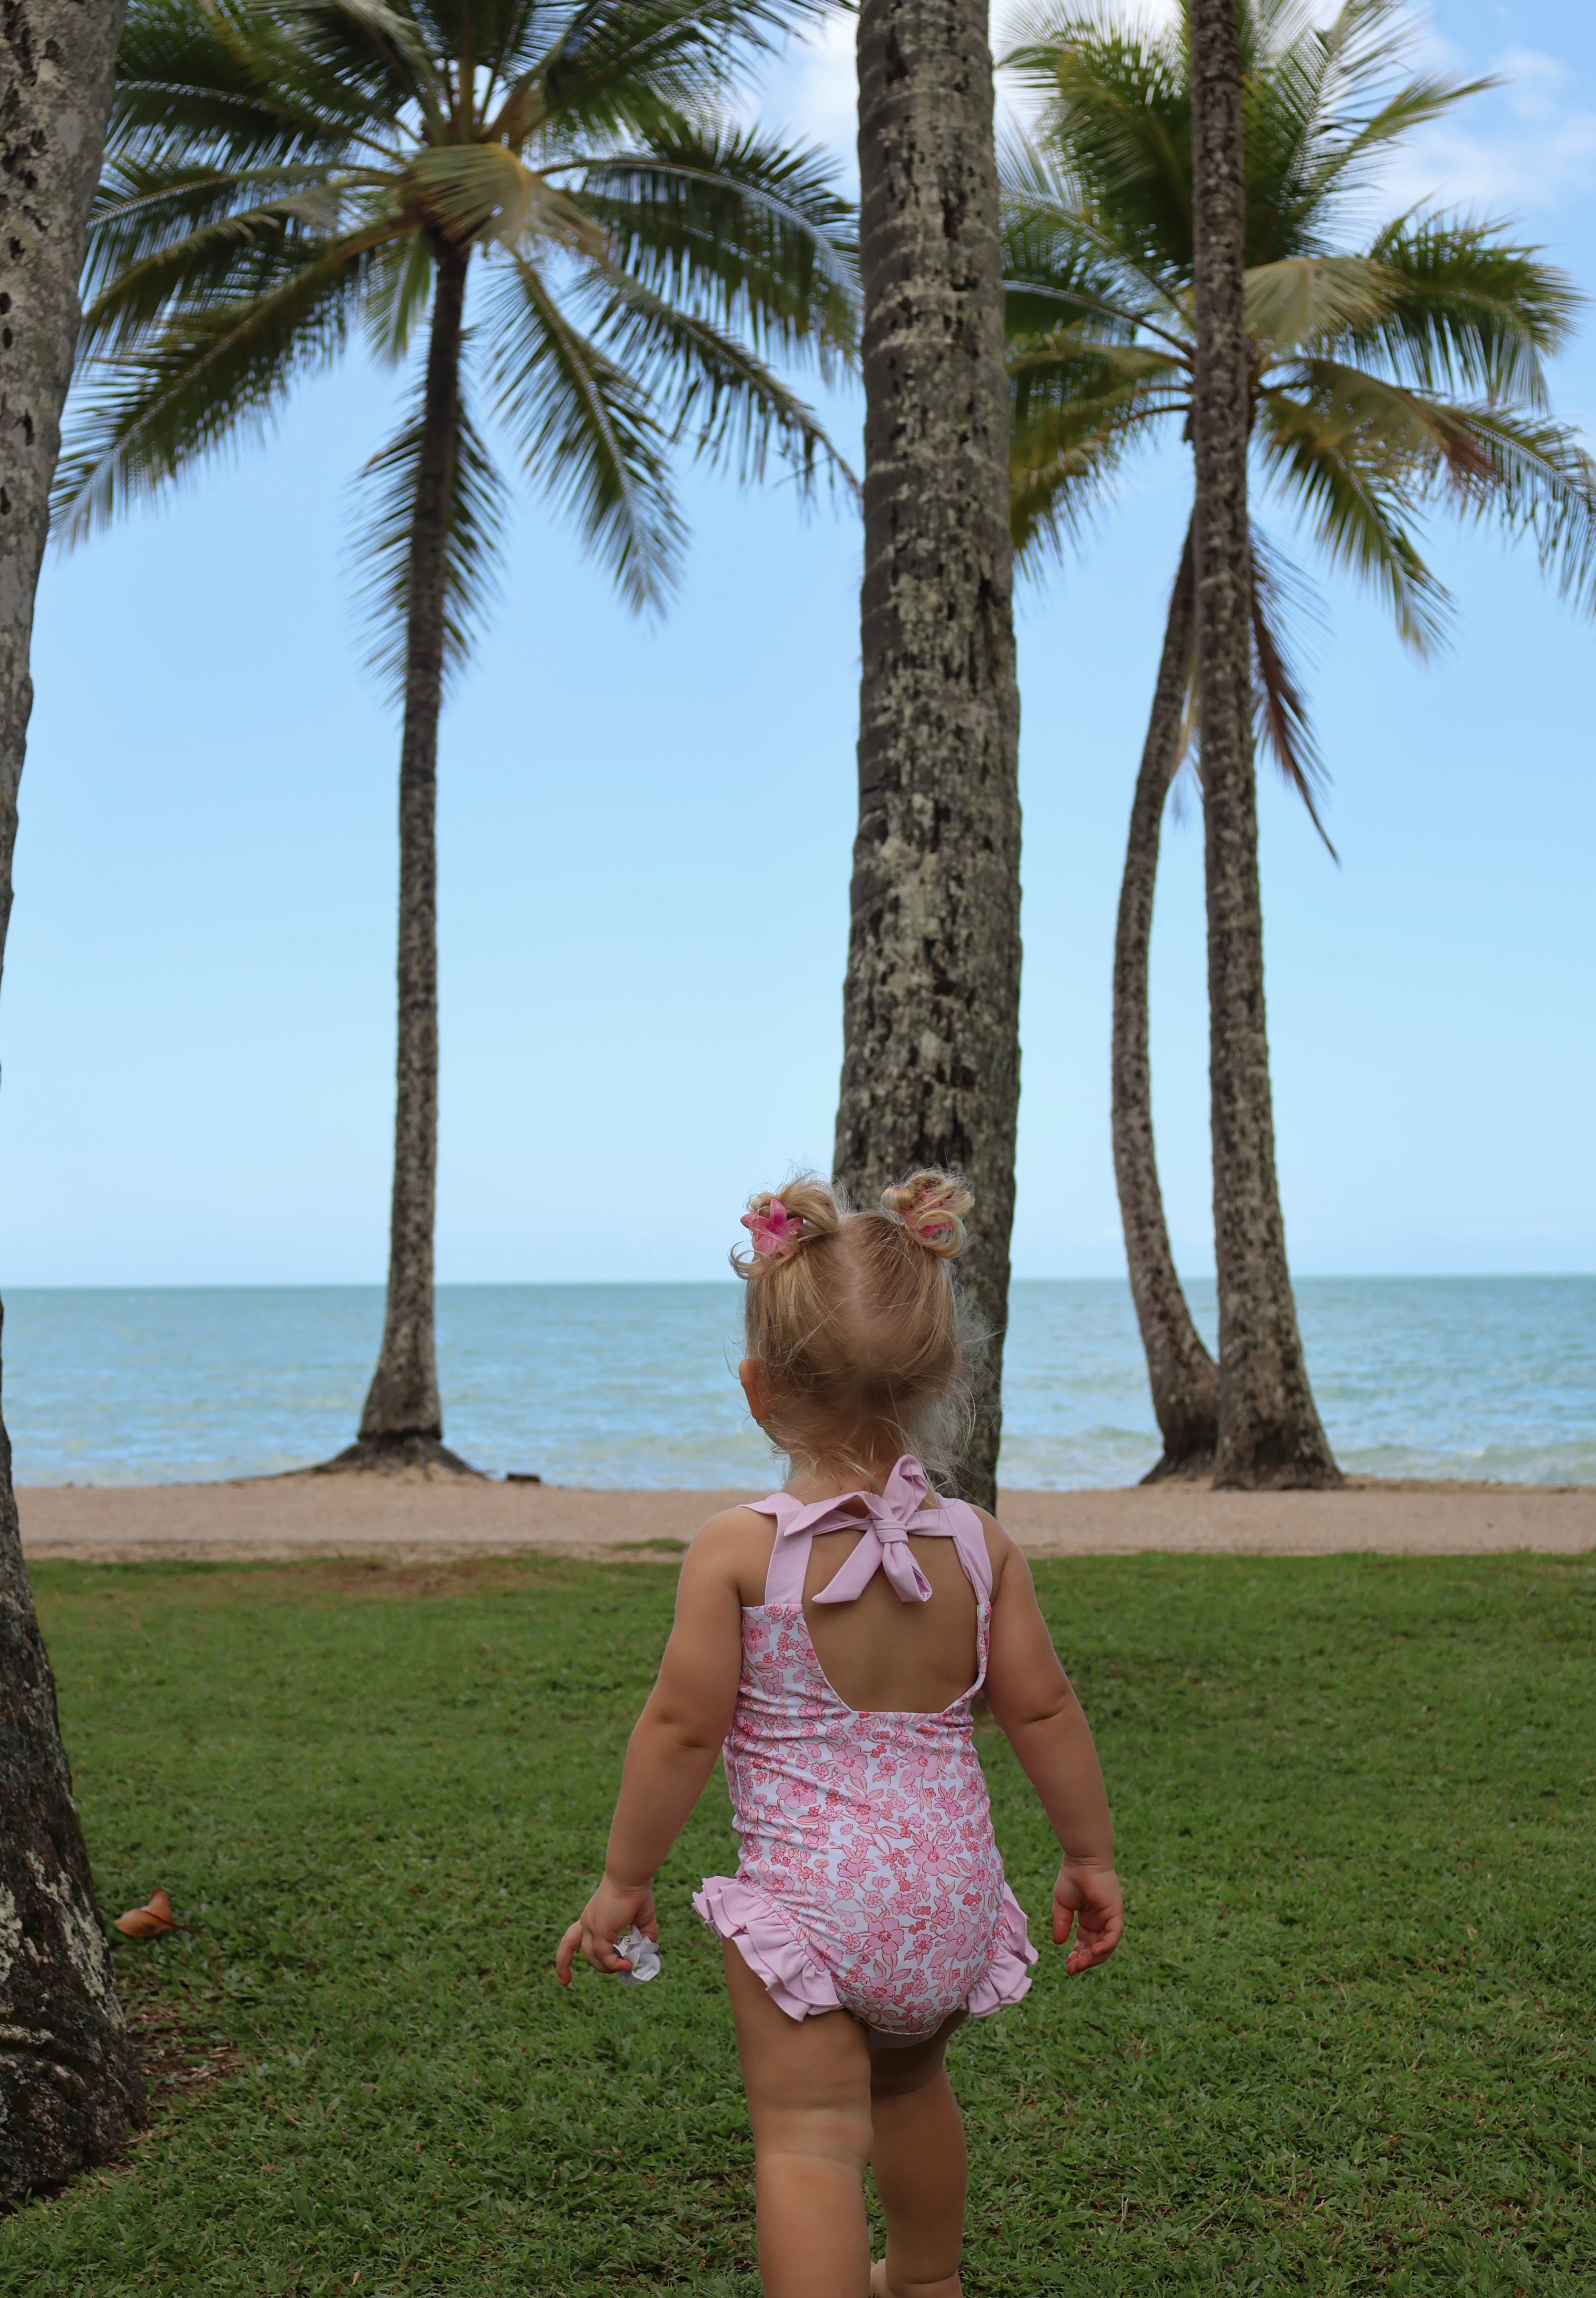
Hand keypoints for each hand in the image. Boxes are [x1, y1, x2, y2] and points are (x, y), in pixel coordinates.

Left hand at [555, 1876, 657, 1985]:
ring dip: (611, 1967)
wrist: (631, 1876)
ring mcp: (591, 1927)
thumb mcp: (641, 1919)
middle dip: (603, 1966)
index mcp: (591, 1919)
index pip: (570, 1941)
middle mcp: (587, 1924)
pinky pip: (605, 1956)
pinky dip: (616, 1964)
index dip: (565, 1961)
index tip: (565, 1981)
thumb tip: (648, 1950)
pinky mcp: (600, 1930)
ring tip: (628, 1965)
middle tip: (623, 1966)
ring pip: (593, 1958)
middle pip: (586, 1954)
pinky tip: (628, 1964)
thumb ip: (643, 1936)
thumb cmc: (636, 1891)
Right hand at [1052, 1857, 1123, 1974]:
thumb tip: (1058, 1944)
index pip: (1086, 1944)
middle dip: (1084, 1961)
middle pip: (1096, 1948)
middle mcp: (1101, 1921)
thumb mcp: (1062, 1905)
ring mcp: (1110, 1918)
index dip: (1077, 1956)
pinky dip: (1106, 1945)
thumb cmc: (1072, 1877)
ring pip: (1106, 1945)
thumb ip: (1061, 1924)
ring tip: (1080, 1964)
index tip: (1068, 1967)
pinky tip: (1093, 1952)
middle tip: (1072, 1969)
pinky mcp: (1116, 1913)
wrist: (1082, 1859)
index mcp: (1089, 1919)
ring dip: (1094, 1958)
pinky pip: (1114, 1934)